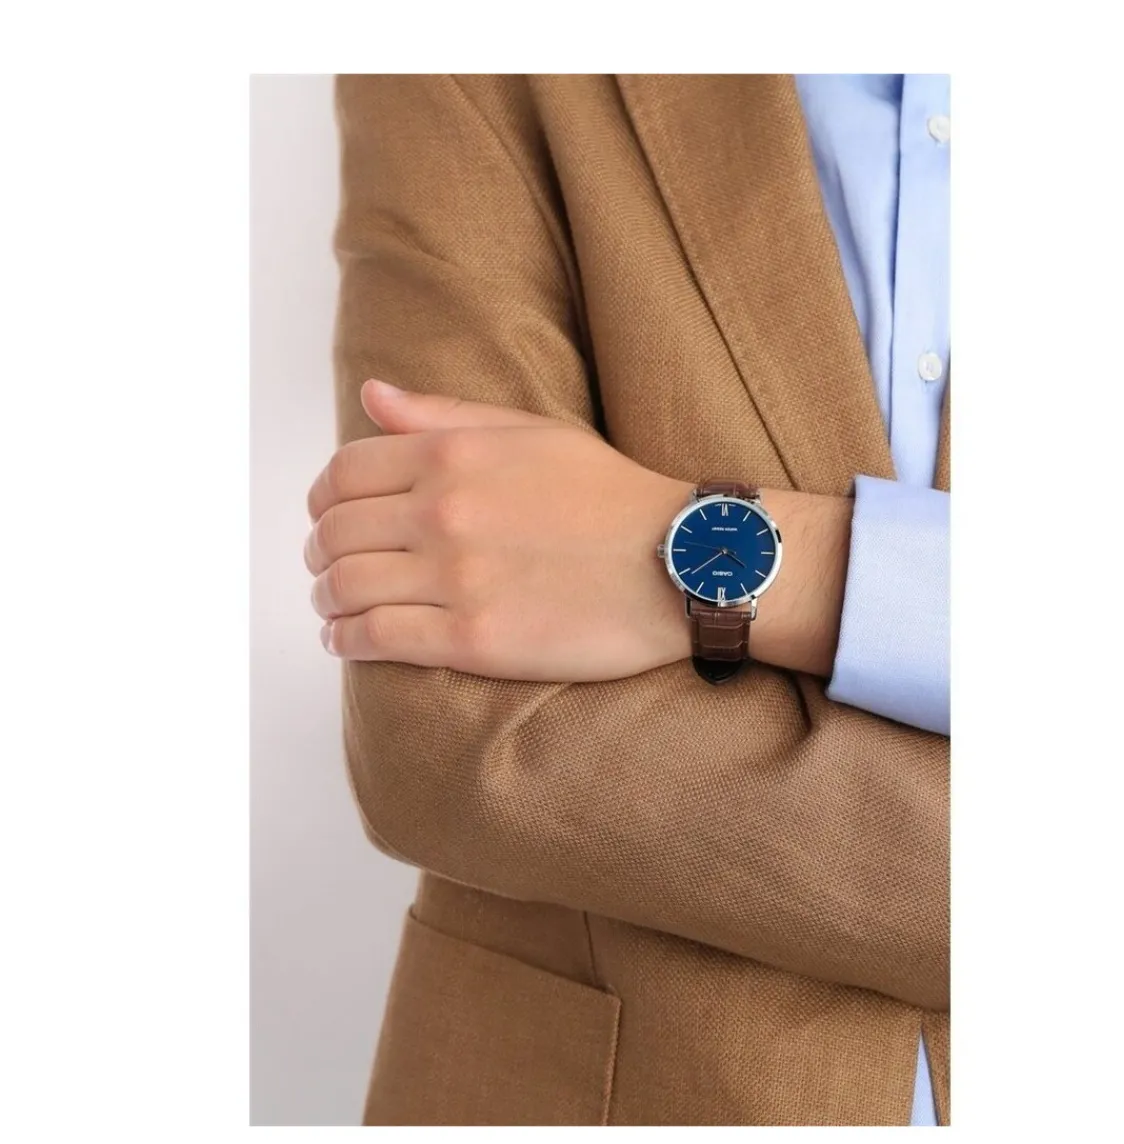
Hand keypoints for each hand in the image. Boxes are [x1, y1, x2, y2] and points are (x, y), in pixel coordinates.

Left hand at [305, 381, 695, 680]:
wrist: (678, 562)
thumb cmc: (611, 496)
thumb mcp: (531, 431)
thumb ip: (443, 414)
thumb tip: (370, 395)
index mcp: (452, 455)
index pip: (343, 474)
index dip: (321, 501)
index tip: (326, 520)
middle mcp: (443, 512)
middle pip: (334, 534)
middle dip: (319, 554)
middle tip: (327, 569)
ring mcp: (456, 578)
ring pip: (346, 589)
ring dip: (327, 601)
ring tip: (334, 609)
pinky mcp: (474, 639)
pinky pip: (377, 640)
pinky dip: (346, 641)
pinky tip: (347, 641)